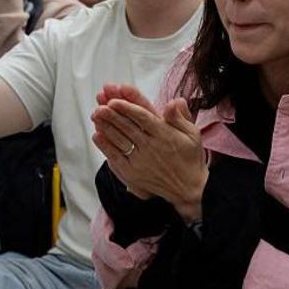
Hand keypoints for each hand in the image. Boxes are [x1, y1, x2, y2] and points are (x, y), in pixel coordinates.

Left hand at [91, 86, 207, 220]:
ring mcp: (140, 161)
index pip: (143, 117)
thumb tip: (175, 100)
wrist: (188, 188)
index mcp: (165, 135)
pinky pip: (115, 157)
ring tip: (95, 114)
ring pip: (119, 140)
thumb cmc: (189, 158)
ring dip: (106, 127)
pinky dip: (105, 146)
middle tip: (100, 105)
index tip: (115, 100)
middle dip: (112, 115)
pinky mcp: (132, 172)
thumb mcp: (192, 134)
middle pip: (127, 127)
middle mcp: (151, 147)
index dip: (127, 108)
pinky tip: (97, 135)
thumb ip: (181, 117)